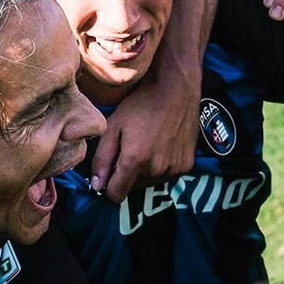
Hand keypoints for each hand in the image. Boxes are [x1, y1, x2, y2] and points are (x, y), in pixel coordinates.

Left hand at [92, 60, 200, 201]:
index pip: (116, 195)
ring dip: (144, 171)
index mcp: (136, 160)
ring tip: (147, 145)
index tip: (109, 172)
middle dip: (127, 175)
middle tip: (130, 149)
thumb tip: (96, 186)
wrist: (176, 89)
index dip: (109, 186)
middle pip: (132, 188)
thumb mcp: (113, 127)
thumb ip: (102, 159)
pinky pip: (166, 176)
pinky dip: (161, 166)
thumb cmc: (140, 104)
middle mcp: (157, 170)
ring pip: (150, 183)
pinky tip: (161, 146)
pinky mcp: (186, 166)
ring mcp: (174, 169)